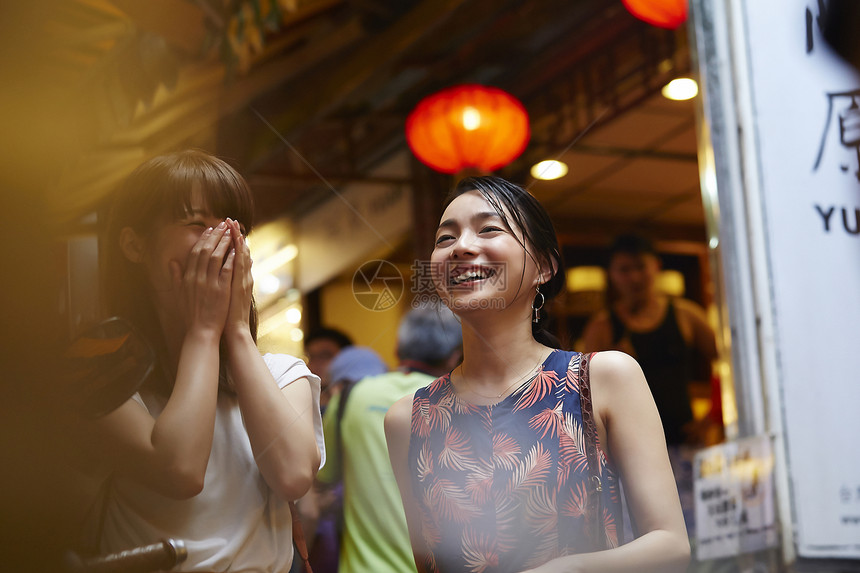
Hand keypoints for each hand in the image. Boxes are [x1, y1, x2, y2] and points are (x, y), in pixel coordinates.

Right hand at [170, 222, 234, 335]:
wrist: (201, 330)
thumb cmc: (191, 314)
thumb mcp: (180, 294)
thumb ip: (176, 277)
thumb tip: (171, 262)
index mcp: (188, 278)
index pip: (195, 253)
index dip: (202, 240)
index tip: (209, 230)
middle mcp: (197, 278)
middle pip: (205, 251)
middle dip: (214, 236)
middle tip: (222, 225)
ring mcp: (209, 283)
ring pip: (216, 257)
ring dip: (223, 243)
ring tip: (231, 233)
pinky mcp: (221, 290)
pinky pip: (227, 270)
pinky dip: (231, 258)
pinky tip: (236, 250)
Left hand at [224, 218, 252, 336]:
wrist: (235, 329)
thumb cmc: (228, 313)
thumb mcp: (230, 293)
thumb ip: (231, 279)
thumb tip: (231, 266)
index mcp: (238, 278)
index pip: (236, 254)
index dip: (232, 240)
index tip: (228, 227)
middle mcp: (243, 276)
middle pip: (240, 251)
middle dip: (235, 234)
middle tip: (231, 219)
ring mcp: (243, 280)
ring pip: (242, 255)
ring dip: (238, 239)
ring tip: (234, 225)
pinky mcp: (241, 285)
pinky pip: (241, 266)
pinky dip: (240, 253)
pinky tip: (238, 243)